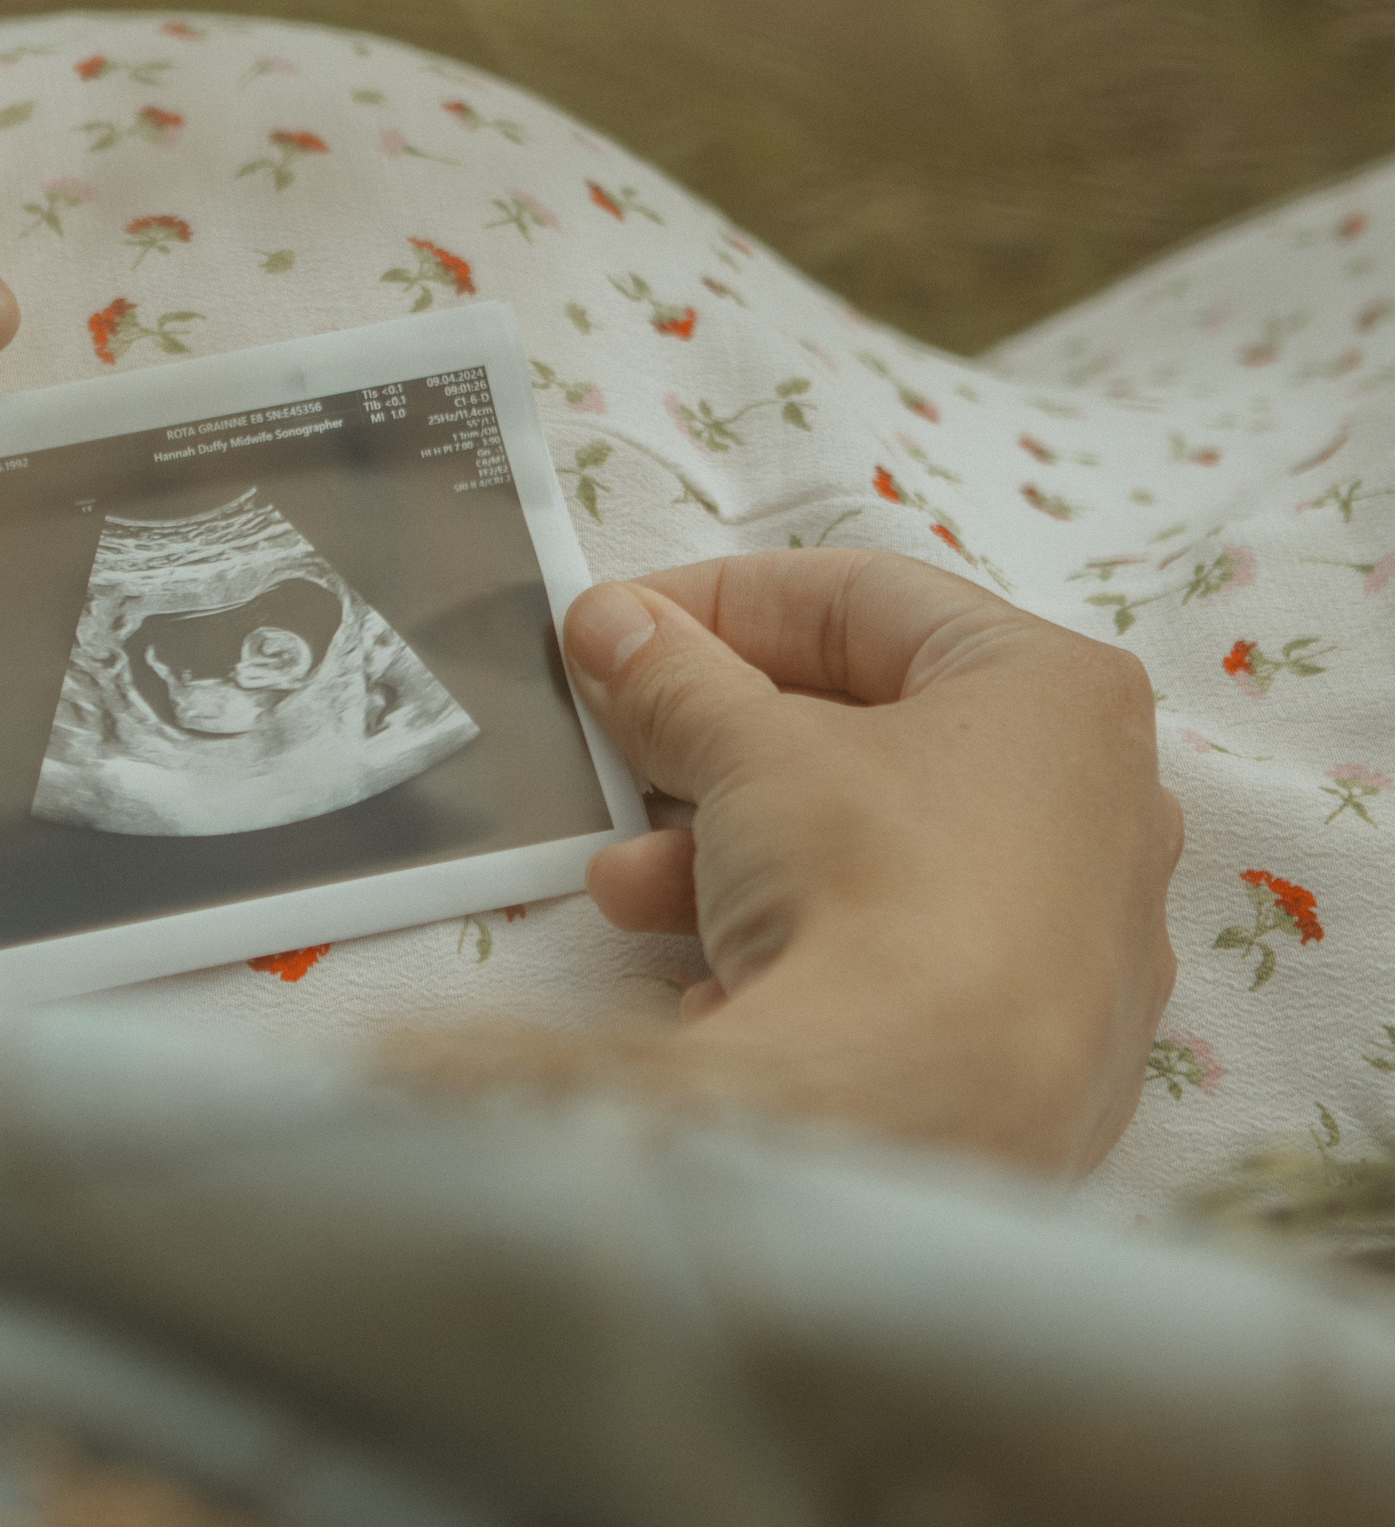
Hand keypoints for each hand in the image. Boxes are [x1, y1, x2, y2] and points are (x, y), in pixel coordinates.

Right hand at [562, 549, 1180, 1175]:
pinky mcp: (1043, 1049)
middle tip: (621, 752)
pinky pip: (898, 964)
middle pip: (867, 738)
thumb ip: (675, 677)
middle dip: (715, 749)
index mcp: (1058, 693)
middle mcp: (1099, 806)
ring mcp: (1079, 939)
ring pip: (872, 858)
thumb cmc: (870, 881)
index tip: (624, 624)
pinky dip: (799, 955)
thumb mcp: (744, 750)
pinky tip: (719, 982)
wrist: (924, 1112)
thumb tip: (613, 625)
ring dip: (729, 859)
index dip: (723, 601)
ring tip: (627, 888)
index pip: (865, 603)